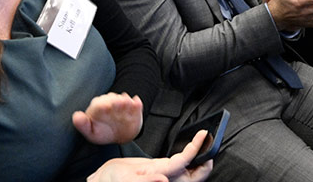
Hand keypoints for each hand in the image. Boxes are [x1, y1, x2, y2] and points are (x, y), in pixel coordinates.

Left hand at [73, 93, 142, 144]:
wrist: (120, 135)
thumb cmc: (102, 132)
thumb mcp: (91, 132)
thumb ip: (82, 125)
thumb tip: (76, 116)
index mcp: (97, 108)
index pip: (99, 103)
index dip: (103, 105)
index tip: (106, 107)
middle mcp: (110, 102)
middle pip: (113, 99)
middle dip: (116, 101)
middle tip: (120, 104)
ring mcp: (123, 103)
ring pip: (125, 99)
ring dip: (127, 102)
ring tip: (127, 105)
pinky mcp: (133, 106)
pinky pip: (136, 103)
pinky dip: (137, 104)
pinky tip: (136, 104)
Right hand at [85, 130, 212, 181]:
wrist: (100, 181)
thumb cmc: (110, 181)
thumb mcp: (126, 180)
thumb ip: (146, 181)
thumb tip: (163, 179)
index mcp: (156, 174)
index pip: (182, 162)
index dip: (194, 150)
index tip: (203, 136)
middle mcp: (161, 175)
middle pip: (191, 175)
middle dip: (204, 163)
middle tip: (212, 145)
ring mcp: (159, 173)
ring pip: (185, 171)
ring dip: (197, 161)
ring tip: (206, 146)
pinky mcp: (154, 170)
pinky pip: (174, 166)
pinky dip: (186, 159)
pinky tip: (189, 152)